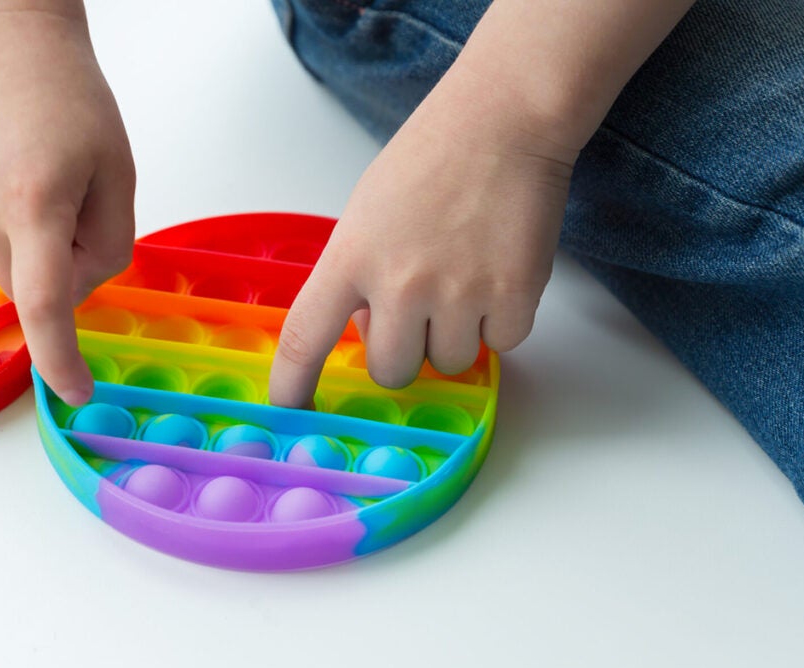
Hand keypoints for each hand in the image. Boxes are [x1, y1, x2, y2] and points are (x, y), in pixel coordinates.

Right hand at [0, 6, 134, 405]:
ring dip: (26, 251)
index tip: (75, 391)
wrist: (7, 50)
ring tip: (34, 187)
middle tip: (73, 210)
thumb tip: (68, 301)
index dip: (60, 358)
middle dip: (60, 270)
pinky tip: (1, 189)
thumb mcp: (120, 180)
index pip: (44, 303)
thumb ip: (106, 251)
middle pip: (30, 289)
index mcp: (34, 201)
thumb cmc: (75, 108)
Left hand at [268, 82, 574, 408]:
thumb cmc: (432, 157)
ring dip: (455, 335)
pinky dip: (501, 321)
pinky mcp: (514, 296)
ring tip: (465, 277)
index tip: (289, 409)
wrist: (504, 122)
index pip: (306, 337)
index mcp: (351, 257)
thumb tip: (368, 329)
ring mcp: (459, 293)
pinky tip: (498, 273)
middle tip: (419, 311)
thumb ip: (358, 274)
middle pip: (391, 371)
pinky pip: (502, 345)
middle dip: (403, 352)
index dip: (293, 384)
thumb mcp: (367, 214)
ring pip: (448, 363)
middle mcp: (400, 284)